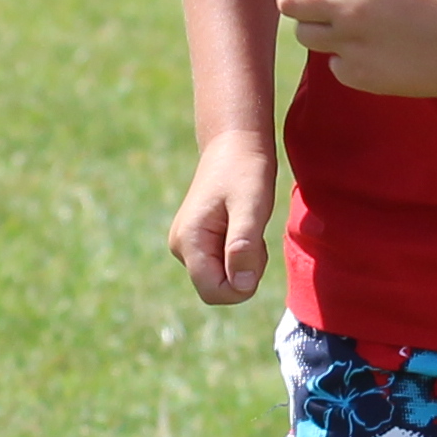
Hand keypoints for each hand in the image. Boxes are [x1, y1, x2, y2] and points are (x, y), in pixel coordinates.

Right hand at [170, 133, 279, 307]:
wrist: (234, 143)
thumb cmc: (245, 171)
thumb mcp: (251, 206)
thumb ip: (244, 245)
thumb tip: (240, 285)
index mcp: (189, 241)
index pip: (214, 292)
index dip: (242, 284)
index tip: (256, 249)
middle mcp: (180, 248)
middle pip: (219, 289)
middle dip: (244, 271)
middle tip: (254, 233)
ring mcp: (186, 245)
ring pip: (223, 279)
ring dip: (244, 261)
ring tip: (248, 225)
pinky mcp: (197, 242)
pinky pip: (223, 266)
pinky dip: (240, 253)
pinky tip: (241, 226)